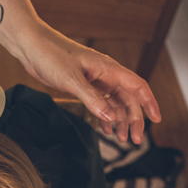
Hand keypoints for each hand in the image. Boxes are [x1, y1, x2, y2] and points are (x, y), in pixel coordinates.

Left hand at [0, 0, 160, 144]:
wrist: (32, 46)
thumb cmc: (51, 55)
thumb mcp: (72, 79)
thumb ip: (92, 98)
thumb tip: (111, 118)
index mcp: (108, 69)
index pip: (138, 86)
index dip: (149, 103)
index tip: (156, 120)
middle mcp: (106, 75)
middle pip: (128, 99)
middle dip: (134, 119)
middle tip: (134, 140)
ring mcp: (95, 81)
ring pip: (115, 103)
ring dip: (120, 121)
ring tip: (121, 139)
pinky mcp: (83, 86)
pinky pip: (101, 103)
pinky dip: (106, 117)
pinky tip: (106, 129)